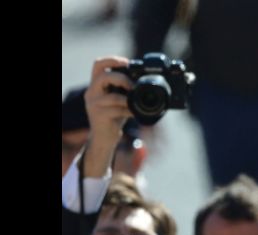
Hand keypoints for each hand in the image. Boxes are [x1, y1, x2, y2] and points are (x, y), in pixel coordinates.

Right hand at [81, 56, 132, 177]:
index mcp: (97, 84)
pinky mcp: (99, 115)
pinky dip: (129, 110)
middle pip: (101, 75)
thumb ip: (127, 89)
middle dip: (120, 77)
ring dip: (128, 98)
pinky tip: (135, 113)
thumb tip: (150, 80)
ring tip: (136, 101)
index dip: (113, 60)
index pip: (98, 64)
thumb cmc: (115, 116)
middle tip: (132, 85)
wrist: (104, 137)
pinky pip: (116, 110)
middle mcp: (92, 91)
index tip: (128, 63)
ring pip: (111, 95)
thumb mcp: (120, 99)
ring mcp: (94, 103)